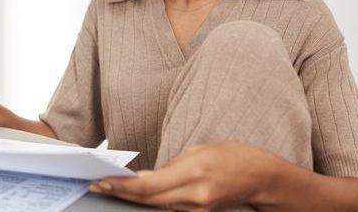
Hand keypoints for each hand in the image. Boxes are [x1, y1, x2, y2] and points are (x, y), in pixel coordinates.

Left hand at [90, 142, 276, 210]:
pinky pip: (168, 208)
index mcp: (193, 173)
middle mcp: (194, 196)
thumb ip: (170, 166)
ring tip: (108, 188)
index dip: (122, 187)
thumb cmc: (233, 156)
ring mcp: (197, 209)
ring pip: (155, 206)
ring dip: (131, 198)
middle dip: (120, 193)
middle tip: (96, 185)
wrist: (261, 177)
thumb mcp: (199, 150)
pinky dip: (149, 201)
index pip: (148, 186)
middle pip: (148, 200)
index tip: (102, 180)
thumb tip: (143, 179)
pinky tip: (134, 195)